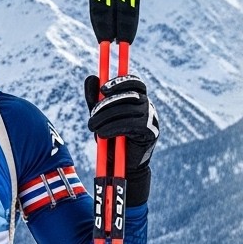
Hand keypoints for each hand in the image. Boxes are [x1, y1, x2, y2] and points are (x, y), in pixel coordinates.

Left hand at [84, 74, 159, 206]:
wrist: (122, 165)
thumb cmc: (112, 138)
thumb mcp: (101, 116)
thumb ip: (95, 98)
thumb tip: (91, 77)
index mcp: (138, 98)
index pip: (135, 82)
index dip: (120, 82)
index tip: (103, 89)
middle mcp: (148, 106)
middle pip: (128, 95)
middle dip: (106, 104)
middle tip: (91, 116)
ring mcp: (151, 118)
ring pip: (128, 110)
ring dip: (106, 118)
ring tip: (92, 127)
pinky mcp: (151, 132)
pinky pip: (131, 125)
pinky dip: (113, 128)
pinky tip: (102, 134)